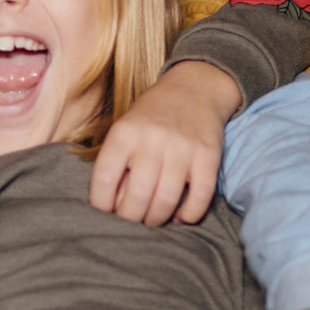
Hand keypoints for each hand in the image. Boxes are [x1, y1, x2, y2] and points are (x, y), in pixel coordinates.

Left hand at [89, 63, 241, 225]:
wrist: (194, 88)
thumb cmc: (152, 116)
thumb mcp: (125, 129)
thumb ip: (116, 163)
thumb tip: (111, 207)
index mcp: (124, 132)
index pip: (104, 177)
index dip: (100, 204)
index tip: (103, 214)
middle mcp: (152, 139)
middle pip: (136, 195)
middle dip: (130, 218)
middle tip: (131, 222)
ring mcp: (182, 148)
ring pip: (166, 200)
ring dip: (157, 219)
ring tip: (152, 220)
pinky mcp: (209, 156)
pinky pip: (200, 198)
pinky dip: (189, 215)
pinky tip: (180, 216)